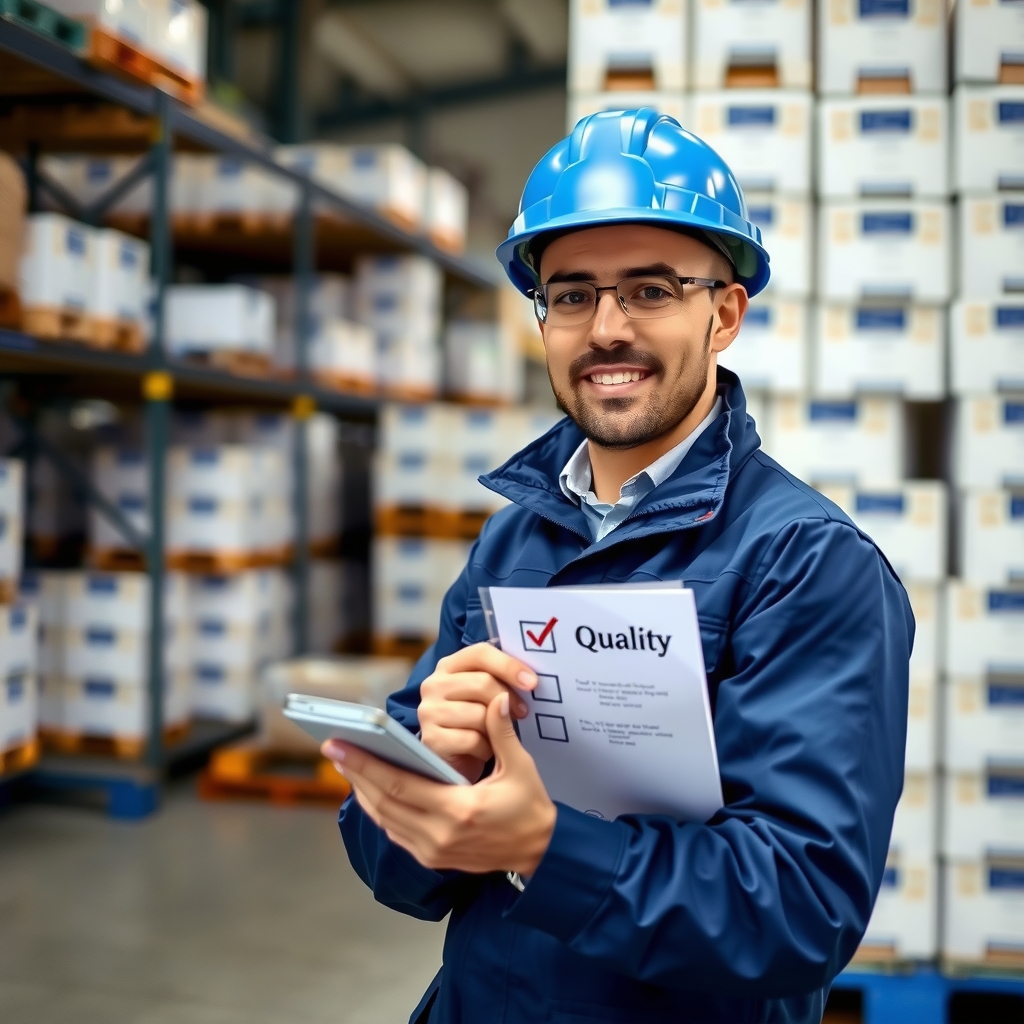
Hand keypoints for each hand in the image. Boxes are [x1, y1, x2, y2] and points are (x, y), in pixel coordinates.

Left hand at [322, 692, 556, 876]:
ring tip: (346, 764)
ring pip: (384, 819)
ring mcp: (433, 852)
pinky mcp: (432, 859)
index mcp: (459, 810)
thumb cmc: (530, 806)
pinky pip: (395, 831)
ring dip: (363, 791)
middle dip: (356, 774)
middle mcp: (439, 836)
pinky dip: (379, 809)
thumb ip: (502, 732)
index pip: (399, 785)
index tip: (342, 745)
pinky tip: (370, 789)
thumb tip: (496, 698)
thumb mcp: (520, 767)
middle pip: (383, 803)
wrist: (540, 852)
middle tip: (332, 749)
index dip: (367, 764)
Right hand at [418, 642, 537, 781]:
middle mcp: (433, 684)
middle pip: (482, 683)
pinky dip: (486, 749)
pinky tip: (483, 751)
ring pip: (479, 714)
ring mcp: (428, 711)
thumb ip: (503, 682)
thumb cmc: (476, 724)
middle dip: (509, 700)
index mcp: (448, 666)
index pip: (480, 653)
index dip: (509, 665)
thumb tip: (528, 681)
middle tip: (522, 713)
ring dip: (496, 730)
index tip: (532, 682)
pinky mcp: (431, 739)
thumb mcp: (488, 697)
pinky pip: (472, 740)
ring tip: (496, 735)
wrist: (455, 763)